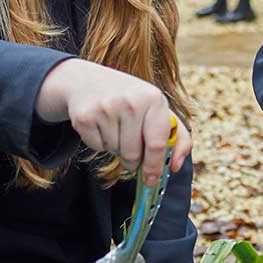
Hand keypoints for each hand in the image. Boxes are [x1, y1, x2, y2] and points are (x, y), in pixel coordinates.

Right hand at [35, 59, 191, 184]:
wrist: (88, 81)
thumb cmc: (132, 101)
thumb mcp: (158, 109)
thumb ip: (178, 137)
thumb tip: (175, 166)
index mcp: (154, 99)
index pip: (157, 144)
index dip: (154, 167)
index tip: (151, 180)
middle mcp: (131, 102)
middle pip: (133, 154)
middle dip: (133, 162)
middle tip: (132, 154)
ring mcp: (106, 108)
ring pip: (115, 151)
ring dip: (117, 149)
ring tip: (116, 129)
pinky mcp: (85, 117)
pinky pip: (97, 147)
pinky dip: (100, 143)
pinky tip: (102, 126)